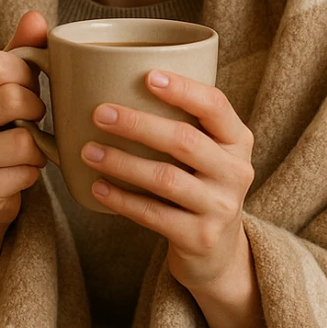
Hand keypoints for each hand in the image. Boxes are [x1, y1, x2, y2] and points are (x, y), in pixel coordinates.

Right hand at [0, 10, 49, 234]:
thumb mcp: (5, 83)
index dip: (24, 72)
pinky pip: (25, 173)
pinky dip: (32, 173)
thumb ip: (21, 49)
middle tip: (30, 118)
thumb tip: (35, 17)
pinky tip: (17, 172)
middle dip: (36, 109)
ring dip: (38, 147)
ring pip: (24, 142)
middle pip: (13, 99)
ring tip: (25, 147)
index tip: (26, 84)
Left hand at [79, 70, 254, 293]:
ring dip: (122, 162)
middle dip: (137, 124)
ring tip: (88, 151)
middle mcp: (236, 172)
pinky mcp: (199, 237)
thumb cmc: (200, 184)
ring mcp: (220, 207)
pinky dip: (121, 199)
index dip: (183, 89)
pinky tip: (97, 187)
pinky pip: (153, 214)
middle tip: (100, 113)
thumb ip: (184, 121)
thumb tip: (120, 81)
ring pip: (165, 178)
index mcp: (238, 140)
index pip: (215, 105)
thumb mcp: (208, 152)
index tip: (148, 76)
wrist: (217, 251)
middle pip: (184, 140)